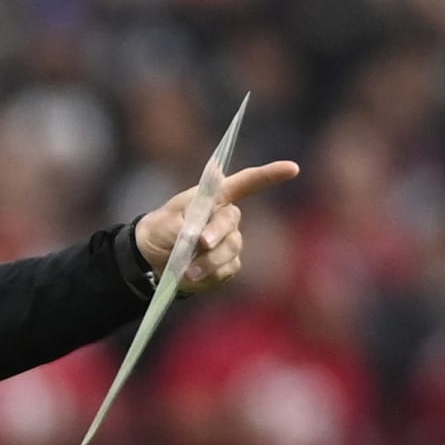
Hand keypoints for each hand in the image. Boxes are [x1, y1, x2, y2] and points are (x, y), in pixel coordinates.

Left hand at [135, 160, 298, 293]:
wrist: (152, 259)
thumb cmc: (160, 231)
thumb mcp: (163, 224)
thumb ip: (180, 227)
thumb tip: (196, 234)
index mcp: (213, 198)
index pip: (246, 183)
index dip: (269, 175)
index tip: (292, 168)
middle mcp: (225, 218)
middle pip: (231, 222)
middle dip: (217, 232)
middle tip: (202, 243)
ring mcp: (229, 242)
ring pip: (229, 250)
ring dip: (208, 261)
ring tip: (186, 271)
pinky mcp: (227, 265)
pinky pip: (225, 270)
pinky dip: (208, 274)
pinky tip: (191, 276)